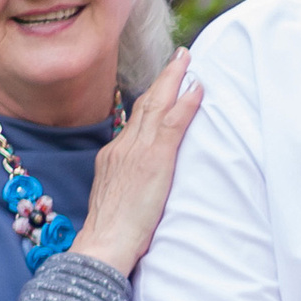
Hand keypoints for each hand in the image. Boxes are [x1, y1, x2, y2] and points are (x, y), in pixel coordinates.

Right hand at [74, 52, 202, 276]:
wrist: (104, 243)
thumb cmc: (112, 233)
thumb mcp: (116, 198)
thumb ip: (128, 181)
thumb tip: (141, 179)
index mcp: (113, 155)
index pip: (136, 120)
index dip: (152, 98)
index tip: (164, 83)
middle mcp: (122, 147)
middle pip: (146, 104)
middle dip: (164, 78)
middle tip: (180, 56)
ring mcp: (136, 151)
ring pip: (157, 106)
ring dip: (174, 79)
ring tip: (188, 60)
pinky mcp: (153, 161)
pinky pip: (172, 124)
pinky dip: (185, 104)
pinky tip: (196, 88)